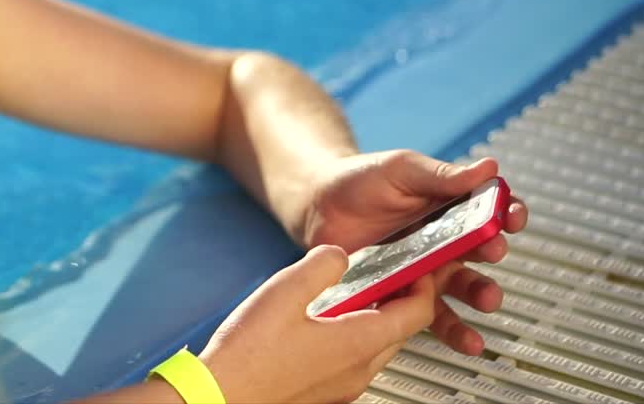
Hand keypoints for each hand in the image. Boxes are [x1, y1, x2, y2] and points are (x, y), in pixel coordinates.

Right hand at [199, 245, 436, 403]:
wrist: (221, 395)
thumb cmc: (248, 355)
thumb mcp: (284, 290)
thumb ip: (321, 265)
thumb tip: (339, 255)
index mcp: (358, 343)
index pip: (417, 313)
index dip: (422, 284)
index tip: (415, 267)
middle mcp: (358, 370)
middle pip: (401, 331)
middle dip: (399, 300)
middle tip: (386, 276)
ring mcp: (343, 387)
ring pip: (377, 348)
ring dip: (374, 319)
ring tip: (351, 295)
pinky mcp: (325, 394)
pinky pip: (353, 362)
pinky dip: (352, 338)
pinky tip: (322, 324)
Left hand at [299, 150, 528, 354]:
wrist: (317, 206)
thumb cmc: (360, 180)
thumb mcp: (402, 169)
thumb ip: (442, 174)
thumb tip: (487, 167)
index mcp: (451, 205)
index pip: (491, 210)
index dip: (507, 213)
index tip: (510, 216)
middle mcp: (446, 240)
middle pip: (483, 251)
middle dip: (494, 252)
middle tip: (492, 250)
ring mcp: (428, 269)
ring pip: (464, 288)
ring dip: (481, 295)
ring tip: (487, 300)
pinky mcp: (406, 293)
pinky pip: (433, 315)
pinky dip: (452, 330)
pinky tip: (466, 339)